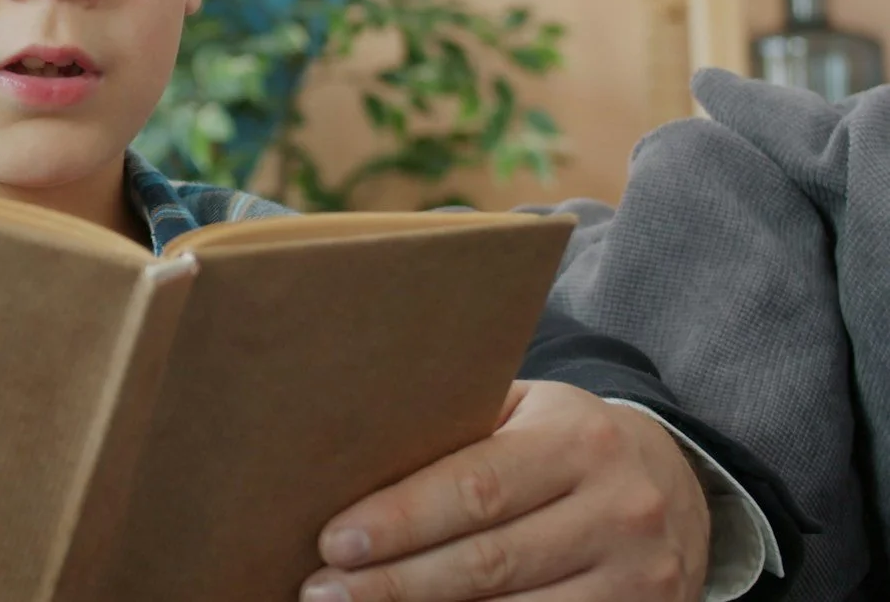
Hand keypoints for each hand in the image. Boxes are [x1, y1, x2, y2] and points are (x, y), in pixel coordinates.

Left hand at [300, 380, 708, 601]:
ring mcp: (638, 576)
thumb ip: (459, 428)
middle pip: (487, 562)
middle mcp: (618, 510)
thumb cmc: (564, 442)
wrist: (675, 485)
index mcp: (578, 442)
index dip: (401, 520)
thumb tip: (352, 453)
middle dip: (395, 583)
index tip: (334, 541)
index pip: (475, 488)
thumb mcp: (527, 413)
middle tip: (322, 592)